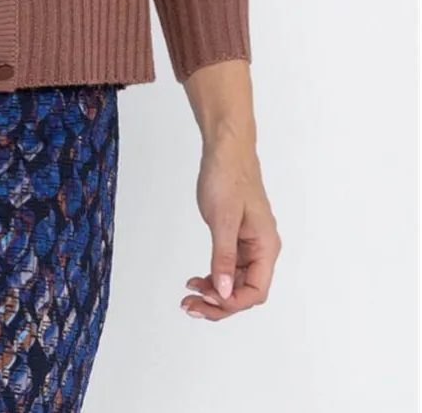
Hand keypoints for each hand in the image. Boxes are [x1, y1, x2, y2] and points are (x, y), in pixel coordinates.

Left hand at [180, 134, 281, 320]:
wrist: (225, 150)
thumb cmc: (229, 176)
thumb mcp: (223, 219)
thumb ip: (223, 257)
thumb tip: (223, 291)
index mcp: (266, 246)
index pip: (256, 290)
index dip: (232, 301)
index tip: (208, 299)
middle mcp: (261, 249)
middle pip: (245, 291)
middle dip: (219, 303)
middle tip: (191, 306)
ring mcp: (249, 244)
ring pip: (234, 281)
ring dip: (214, 292)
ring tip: (189, 296)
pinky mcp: (236, 238)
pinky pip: (227, 267)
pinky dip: (213, 276)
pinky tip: (196, 280)